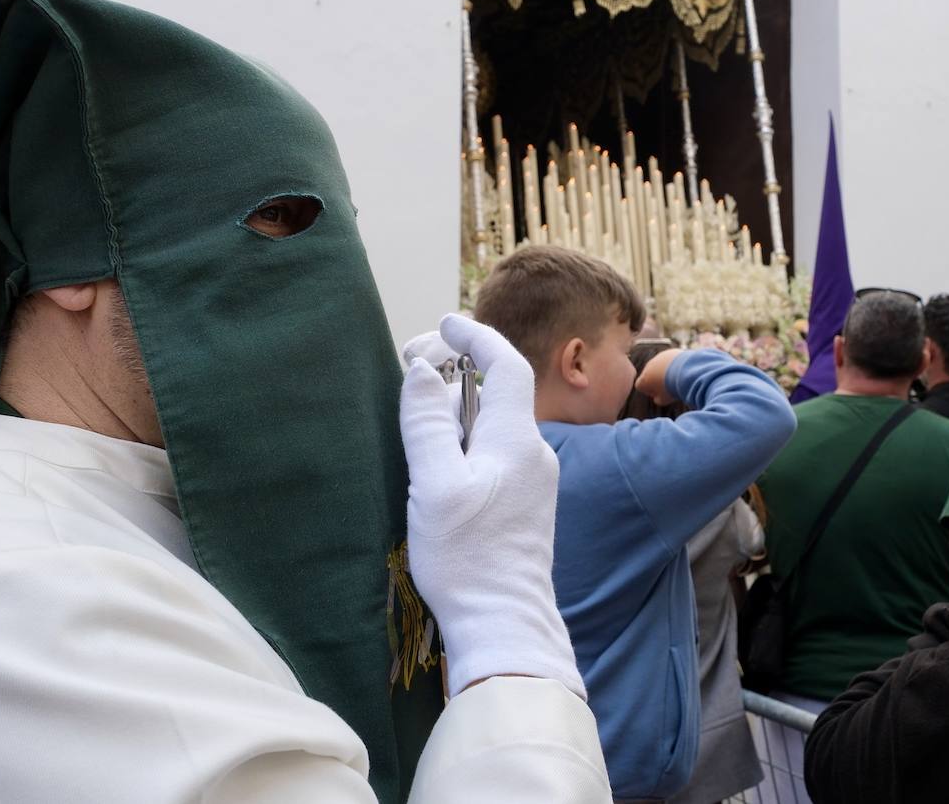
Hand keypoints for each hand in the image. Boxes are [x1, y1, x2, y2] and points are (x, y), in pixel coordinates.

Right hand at [399, 314, 583, 698]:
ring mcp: (533, 482)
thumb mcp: (434, 485)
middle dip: (458, 369)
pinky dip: (468, 437)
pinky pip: (496, 452)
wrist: (506, 626)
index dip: (475, 337)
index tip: (443, 323)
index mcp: (517, 440)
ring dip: (459, 407)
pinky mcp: (525, 506)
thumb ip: (428, 423)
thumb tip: (424, 370)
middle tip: (413, 363)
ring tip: (418, 411)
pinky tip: (440, 458)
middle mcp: (535, 453)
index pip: (505, 365)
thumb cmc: (467, 558)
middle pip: (499, 391)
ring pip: (495, 424)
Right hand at [634, 347, 682, 405]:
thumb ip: (658, 400)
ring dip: (664, 371)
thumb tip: (657, 398)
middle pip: (649, 374)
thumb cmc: (673, 388)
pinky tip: (681, 371)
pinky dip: (673, 364)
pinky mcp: (668, 352)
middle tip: (668, 386)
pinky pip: (669, 359)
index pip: (640, 386)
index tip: (658, 393)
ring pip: (659, 365)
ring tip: (676, 378)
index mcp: (643, 380)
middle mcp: (647, 367)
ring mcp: (657, 358)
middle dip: (656, 379)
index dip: (648, 390)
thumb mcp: (664, 400)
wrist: (685, 371)